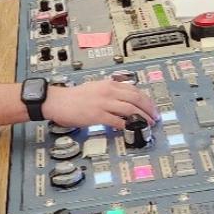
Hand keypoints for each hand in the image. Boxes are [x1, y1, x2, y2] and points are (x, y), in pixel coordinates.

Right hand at [41, 81, 156, 129]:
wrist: (58, 101)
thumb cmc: (74, 96)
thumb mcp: (96, 87)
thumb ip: (110, 91)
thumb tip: (125, 99)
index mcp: (109, 84)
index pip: (134, 90)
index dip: (146, 100)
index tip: (152, 107)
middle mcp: (108, 91)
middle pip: (136, 98)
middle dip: (148, 108)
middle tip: (155, 117)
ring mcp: (103, 103)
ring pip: (129, 109)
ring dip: (141, 117)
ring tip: (147, 124)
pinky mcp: (97, 114)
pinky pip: (116, 120)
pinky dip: (125, 125)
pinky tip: (130, 129)